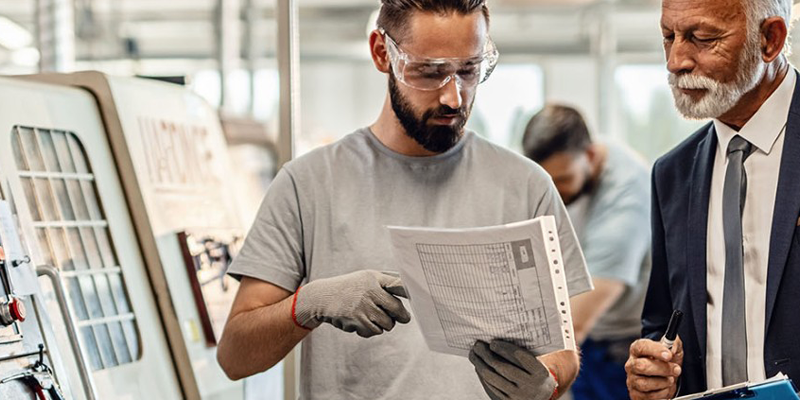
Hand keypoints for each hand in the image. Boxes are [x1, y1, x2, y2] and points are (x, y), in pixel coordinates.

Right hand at [293, 270, 410, 336]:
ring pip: (388, 324)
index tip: (423, 297)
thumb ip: (386, 281)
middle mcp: (370, 292)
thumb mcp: (366, 278)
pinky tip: (361, 322)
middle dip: (402, 317)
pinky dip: (371, 330)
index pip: (398, 284)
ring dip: (384, 324)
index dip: (412, 292)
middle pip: (397, 309)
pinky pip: (375, 331)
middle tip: (403, 318)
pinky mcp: (357, 321)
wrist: (322, 297)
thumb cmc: (350, 287)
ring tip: (373, 317)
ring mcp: (364, 307)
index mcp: (374, 278)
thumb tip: (410, 287)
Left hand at [469, 340, 556, 399]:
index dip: (504, 348)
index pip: (520, 357)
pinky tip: (478, 365)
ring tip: (474, 354)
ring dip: (480, 364)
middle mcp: (529, 384)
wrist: (541, 395)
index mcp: (539, 372)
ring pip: (493, 378)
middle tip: (478, 345)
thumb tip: (496, 341)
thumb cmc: (535, 373)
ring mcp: (518, 394)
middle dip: (487, 355)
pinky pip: (491, 386)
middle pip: (503, 368)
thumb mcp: (536, 363)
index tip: (493, 342)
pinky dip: (482, 374)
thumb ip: (522, 354)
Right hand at [625, 336, 683, 399]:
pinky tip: (665, 388)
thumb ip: (674, 343)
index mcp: (637, 350)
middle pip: (642, 366)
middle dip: (663, 369)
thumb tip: (672, 347)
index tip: (669, 355)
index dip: (655, 350)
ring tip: (670, 380)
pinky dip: (662, 394)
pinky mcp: (636, 395)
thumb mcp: (672, 350)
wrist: (665, 379)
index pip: (641, 347)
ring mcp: (632, 380)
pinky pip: (649, 397)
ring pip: (645, 383)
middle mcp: (632, 365)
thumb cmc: (665, 363)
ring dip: (663, 382)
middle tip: (676, 370)